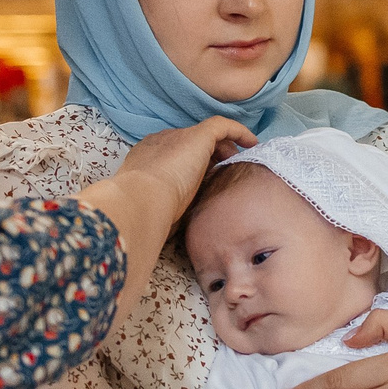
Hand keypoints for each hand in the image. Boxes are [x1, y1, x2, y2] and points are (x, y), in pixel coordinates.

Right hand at [79, 117, 254, 325]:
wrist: (138, 202)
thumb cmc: (136, 219)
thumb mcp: (147, 224)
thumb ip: (153, 230)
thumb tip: (143, 262)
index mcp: (143, 163)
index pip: (169, 160)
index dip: (187, 169)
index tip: (201, 182)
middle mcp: (159, 145)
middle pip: (188, 146)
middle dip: (206, 156)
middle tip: (224, 169)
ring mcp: (177, 139)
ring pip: (205, 136)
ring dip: (223, 146)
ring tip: (240, 156)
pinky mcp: (196, 137)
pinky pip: (222, 126)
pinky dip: (237, 132)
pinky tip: (251, 142)